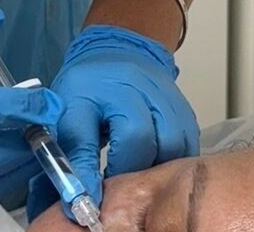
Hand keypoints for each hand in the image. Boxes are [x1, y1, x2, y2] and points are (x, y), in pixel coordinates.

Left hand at [28, 25, 198, 219]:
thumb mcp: (65, 112)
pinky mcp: (183, 107)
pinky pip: (188, 144)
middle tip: (116, 183)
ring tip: (138, 169)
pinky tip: (157, 161)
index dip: (85, 172)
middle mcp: (130, 87)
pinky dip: (175, 160)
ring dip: (155, 166)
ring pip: (171, 144)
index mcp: (91, 88)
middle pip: (139, 138)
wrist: (118, 53)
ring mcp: (162, 95)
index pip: (85, 134)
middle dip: (127, 169)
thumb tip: (71, 201)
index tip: (86, 201)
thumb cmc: (89, 86)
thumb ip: (69, 153)